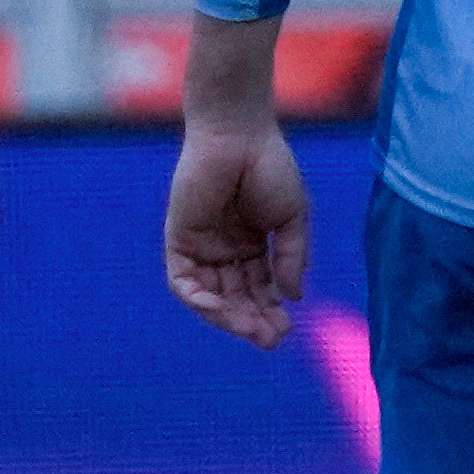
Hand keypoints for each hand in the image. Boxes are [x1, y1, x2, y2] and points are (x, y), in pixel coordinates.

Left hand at [161, 123, 312, 348]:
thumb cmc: (270, 167)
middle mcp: (225, 250)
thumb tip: (293, 297)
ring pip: (210, 296)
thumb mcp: (291, 220)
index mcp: (252, 245)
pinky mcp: (180, 238)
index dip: (271, 311)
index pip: (259, 289)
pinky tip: (218, 309)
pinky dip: (198, 299)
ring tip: (251, 330)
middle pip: (236, 298)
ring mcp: (201, 246)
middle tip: (271, 339)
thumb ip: (290, 258)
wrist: (240, 134)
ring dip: (228, 317)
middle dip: (252, 321)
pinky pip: (183, 280)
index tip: (286, 329)